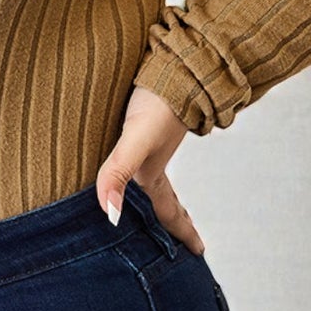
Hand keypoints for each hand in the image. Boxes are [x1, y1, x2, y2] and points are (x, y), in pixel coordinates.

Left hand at [95, 83, 205, 253]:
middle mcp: (149, 158)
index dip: (182, 233)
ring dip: (155, 191)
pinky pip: (136, 148)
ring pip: (150, 172)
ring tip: (152, 205)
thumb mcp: (136, 139)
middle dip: (170, 221)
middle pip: (162, 198)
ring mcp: (147, 138)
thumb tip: (110, 215)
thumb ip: (118, 172)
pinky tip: (127, 154)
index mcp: (152, 170)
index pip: (169, 212)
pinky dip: (134, 160)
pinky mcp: (139, 116)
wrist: (174, 57)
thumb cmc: (157, 98)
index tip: (200, 253)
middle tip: (180, 238)